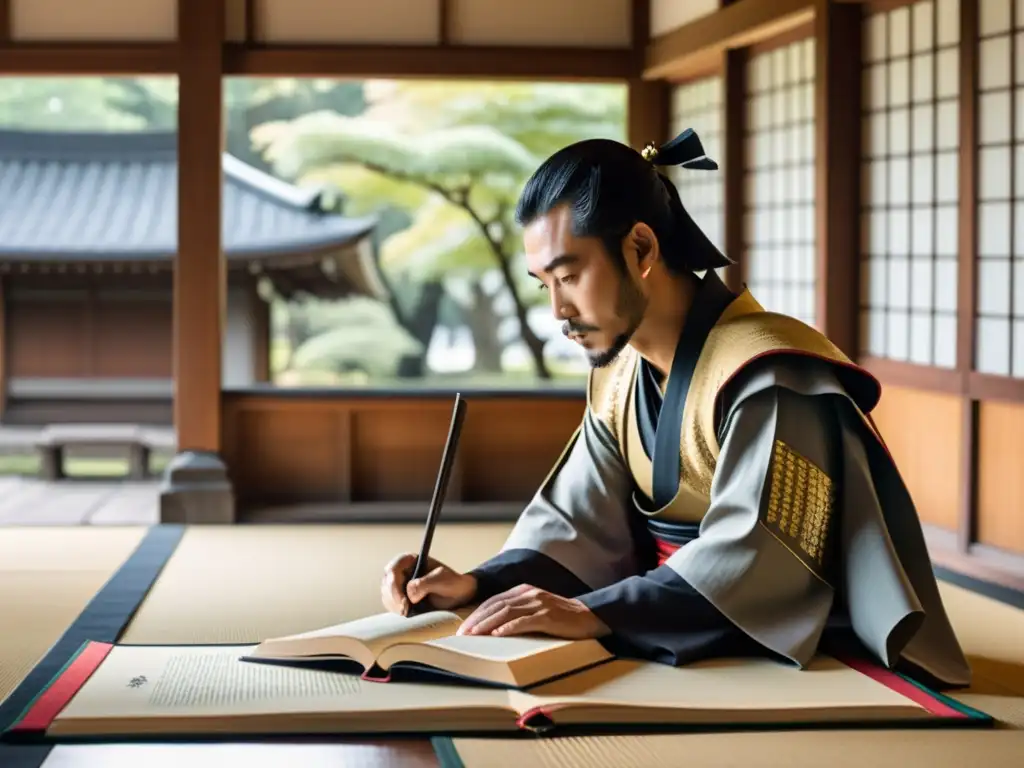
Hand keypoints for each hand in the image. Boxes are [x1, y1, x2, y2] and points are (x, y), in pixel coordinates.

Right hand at [380, 553, 476, 615]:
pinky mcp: (400, 597)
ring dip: (395, 605)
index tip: (404, 601)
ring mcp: (399, 584)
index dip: (394, 585)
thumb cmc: (451, 582)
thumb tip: (409, 593)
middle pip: (387, 583)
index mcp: (409, 560)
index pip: (393, 569)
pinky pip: (390, 604)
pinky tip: (407, 613)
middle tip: (405, 611)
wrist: (458, 595)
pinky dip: (396, 610)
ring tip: (409, 612)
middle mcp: (401, 570)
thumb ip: (424, 584)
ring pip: (386, 595)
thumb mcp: (441, 580)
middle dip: (394, 598)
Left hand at [456, 584, 609, 638]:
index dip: (477, 614)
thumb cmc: (561, 617)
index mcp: (524, 590)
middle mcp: (530, 594)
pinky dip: (510, 628)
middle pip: (497, 605)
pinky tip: (499, 635)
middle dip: (478, 620)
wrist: (589, 616)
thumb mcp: (536, 608)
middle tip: (463, 634)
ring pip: (507, 612)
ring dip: (488, 625)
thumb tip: (493, 626)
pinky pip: (525, 621)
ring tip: (475, 635)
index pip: (494, 601)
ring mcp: (539, 604)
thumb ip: (518, 611)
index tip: (464, 627)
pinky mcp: (549, 616)